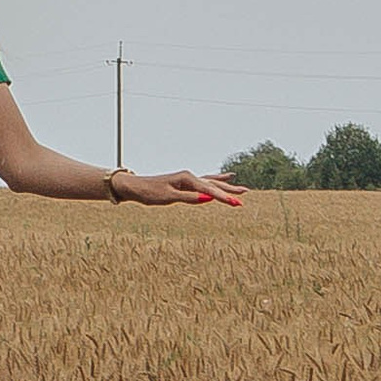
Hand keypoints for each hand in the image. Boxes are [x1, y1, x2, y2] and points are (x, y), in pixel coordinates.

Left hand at [116, 169, 243, 206]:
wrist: (136, 186)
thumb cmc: (150, 193)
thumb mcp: (169, 197)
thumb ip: (189, 198)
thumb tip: (207, 198)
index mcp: (187, 178)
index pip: (209, 190)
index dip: (223, 198)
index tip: (235, 204)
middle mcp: (190, 176)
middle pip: (214, 184)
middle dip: (229, 191)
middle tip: (245, 196)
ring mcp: (188, 179)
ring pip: (212, 183)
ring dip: (227, 187)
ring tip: (242, 189)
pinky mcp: (186, 183)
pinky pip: (205, 182)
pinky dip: (216, 181)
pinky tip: (226, 177)